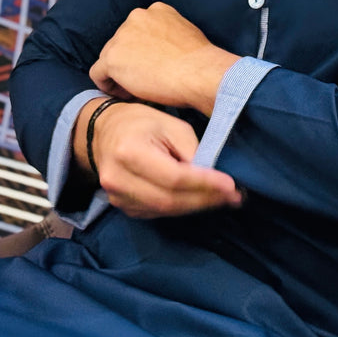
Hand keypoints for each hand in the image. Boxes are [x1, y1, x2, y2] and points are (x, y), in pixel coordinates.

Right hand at [85, 100, 242, 218]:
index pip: (174, 177)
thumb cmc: (140, 122)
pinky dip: (181, 208)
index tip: (231, 185)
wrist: (103, 132)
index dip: (205, 184)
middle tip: (234, 197)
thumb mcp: (170, 124)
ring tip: (222, 199)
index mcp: (129, 152)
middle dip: (205, 199)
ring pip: (165, 210)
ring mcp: (116, 197)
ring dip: (196, 206)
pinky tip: (198, 200)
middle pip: (170, 199)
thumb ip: (191, 150)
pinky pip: (156, 213)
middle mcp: (118, 178)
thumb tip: (213, 177)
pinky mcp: (122, 206)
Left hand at [90, 2, 238, 115]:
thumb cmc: (200, 61)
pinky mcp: (112, 58)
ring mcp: (121, 37)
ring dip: (120, 75)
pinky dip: (109, 85)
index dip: (142, 51)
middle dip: (130, 62)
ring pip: (109, 58)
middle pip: (121, 43)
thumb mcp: (186, 33)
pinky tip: (126, 95)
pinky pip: (98, 73)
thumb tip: (163, 52)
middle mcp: (136, 17)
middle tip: (145, 81)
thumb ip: (168, 35)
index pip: (138, 31)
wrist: (199, 73)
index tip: (152, 66)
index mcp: (155, 10)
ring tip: (138, 90)